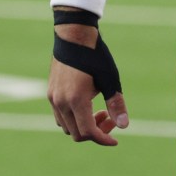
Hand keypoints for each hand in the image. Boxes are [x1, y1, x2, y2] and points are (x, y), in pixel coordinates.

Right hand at [47, 21, 128, 145]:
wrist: (74, 35)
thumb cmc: (95, 56)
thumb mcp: (110, 79)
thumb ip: (116, 104)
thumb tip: (124, 126)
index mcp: (76, 100)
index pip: (88, 132)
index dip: (103, 139)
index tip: (115, 139)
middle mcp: (61, 102)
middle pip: (77, 133)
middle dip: (96, 132)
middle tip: (110, 118)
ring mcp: (53, 98)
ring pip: (67, 126)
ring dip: (84, 125)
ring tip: (100, 111)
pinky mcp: (51, 93)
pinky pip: (60, 116)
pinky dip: (74, 118)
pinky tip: (87, 105)